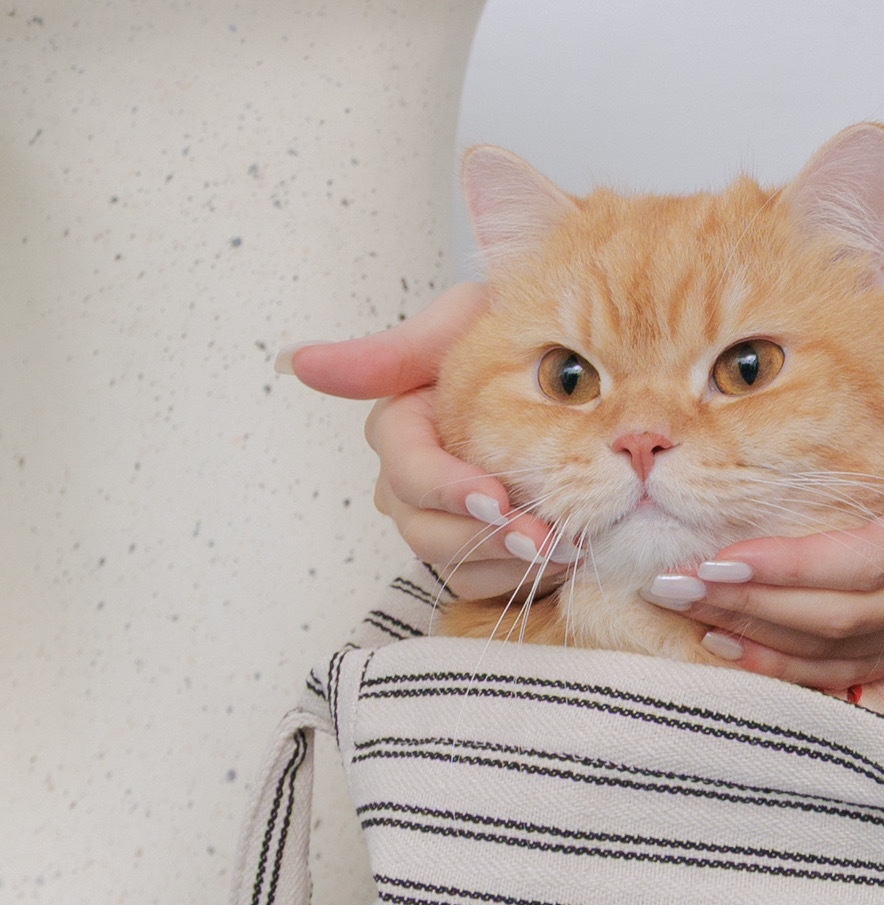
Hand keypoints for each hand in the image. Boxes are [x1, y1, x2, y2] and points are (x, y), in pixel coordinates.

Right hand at [285, 286, 572, 597]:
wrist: (564, 358)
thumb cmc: (507, 332)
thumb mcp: (457, 322)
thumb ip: (388, 352)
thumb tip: (296, 362)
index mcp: (399, 428)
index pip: (408, 469)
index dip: (447, 487)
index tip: (495, 497)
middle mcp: (407, 481)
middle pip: (423, 528)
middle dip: (483, 536)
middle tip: (543, 537)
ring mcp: (436, 518)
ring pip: (451, 562)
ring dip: (506, 562)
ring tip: (566, 548)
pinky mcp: (470, 549)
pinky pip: (478, 582)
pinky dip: (518, 576)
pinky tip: (564, 557)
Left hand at [652, 351, 883, 690]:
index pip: (873, 558)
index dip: (794, 567)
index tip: (719, 555)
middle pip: (849, 615)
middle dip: (755, 605)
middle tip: (675, 583)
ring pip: (844, 649)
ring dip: (759, 636)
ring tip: (684, 610)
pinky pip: (855, 666)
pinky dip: (790, 665)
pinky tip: (730, 646)